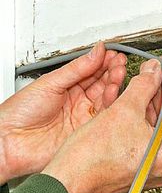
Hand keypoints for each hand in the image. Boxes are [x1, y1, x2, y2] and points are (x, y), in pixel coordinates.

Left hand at [0, 42, 126, 183]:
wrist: (10, 140)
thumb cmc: (21, 111)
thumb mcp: (51, 82)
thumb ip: (77, 68)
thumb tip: (96, 51)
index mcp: (67, 87)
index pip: (91, 71)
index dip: (103, 62)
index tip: (113, 54)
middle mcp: (77, 101)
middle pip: (101, 84)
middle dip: (112, 71)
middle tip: (119, 62)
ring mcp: (83, 116)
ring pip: (105, 99)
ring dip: (114, 84)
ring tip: (118, 73)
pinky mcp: (87, 132)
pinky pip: (104, 117)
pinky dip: (112, 104)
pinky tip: (115, 91)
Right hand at [43, 59, 161, 192]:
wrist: (68, 179)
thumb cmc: (92, 158)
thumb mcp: (123, 110)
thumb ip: (145, 84)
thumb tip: (155, 70)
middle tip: (157, 72)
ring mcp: (154, 163)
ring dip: (155, 100)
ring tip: (145, 80)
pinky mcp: (141, 160)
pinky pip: (151, 132)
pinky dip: (146, 113)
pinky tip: (137, 98)